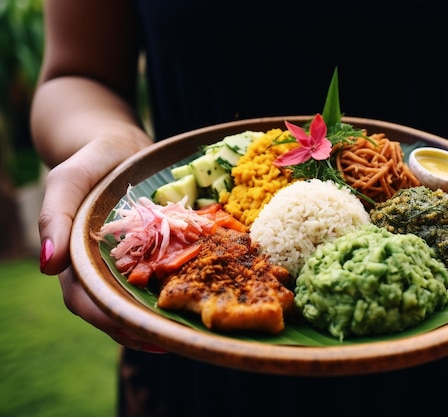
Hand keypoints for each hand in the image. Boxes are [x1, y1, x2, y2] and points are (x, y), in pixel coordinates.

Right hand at [38, 133, 161, 350]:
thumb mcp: (68, 180)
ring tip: (181, 334)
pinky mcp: (150, 252)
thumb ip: (54, 216)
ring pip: (134, 299)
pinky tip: (189, 301)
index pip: (85, 298)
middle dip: (135, 329)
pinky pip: (157, 278)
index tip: (135, 330)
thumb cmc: (91, 161)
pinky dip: (168, 292)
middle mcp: (100, 265)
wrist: (121, 146)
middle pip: (112, 308)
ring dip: (152, 320)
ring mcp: (125, 261)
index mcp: (76, 257)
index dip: (106, 318)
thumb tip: (47, 267)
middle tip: (167, 342)